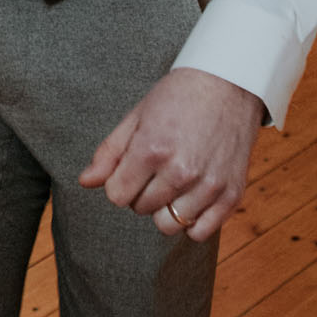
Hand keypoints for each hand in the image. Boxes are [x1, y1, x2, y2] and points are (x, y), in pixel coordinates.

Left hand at [78, 69, 264, 242]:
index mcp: (151, 149)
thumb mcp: (137, 117)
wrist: (227, 83)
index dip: (119, 182)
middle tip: (154, 168)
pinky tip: (191, 198)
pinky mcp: (231, 194)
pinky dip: (192, 221)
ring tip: (172, 182)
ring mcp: (208, 185)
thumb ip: (109, 152)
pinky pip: (200, 232)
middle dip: (140, 192)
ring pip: (169, 225)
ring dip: (165, 208)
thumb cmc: (178, 97)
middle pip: (141, 209)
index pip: (117, 195)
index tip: (130, 168)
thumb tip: (85, 182)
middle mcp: (180, 171)